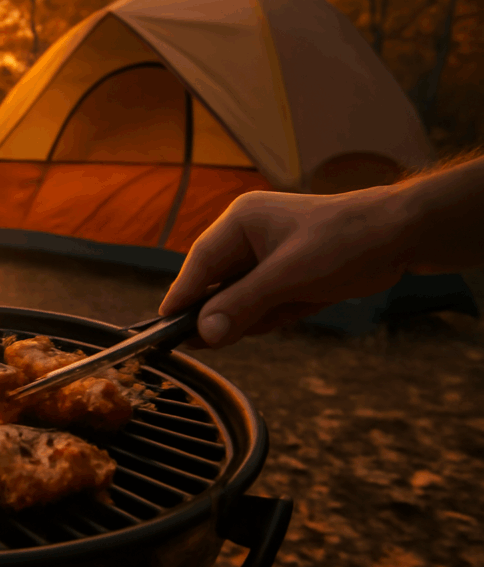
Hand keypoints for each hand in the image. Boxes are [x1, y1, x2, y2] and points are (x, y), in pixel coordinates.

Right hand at [158, 187, 414, 347]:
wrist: (403, 235)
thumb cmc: (345, 241)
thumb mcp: (288, 276)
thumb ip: (242, 304)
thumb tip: (203, 333)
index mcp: (240, 221)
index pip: (200, 264)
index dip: (182, 297)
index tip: (164, 328)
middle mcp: (249, 237)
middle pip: (217, 283)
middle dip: (220, 313)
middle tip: (205, 344)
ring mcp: (269, 256)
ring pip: (240, 297)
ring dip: (250, 317)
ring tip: (269, 320)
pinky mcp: (288, 274)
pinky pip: (265, 302)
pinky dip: (272, 317)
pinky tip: (291, 312)